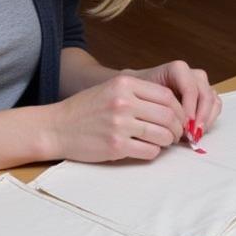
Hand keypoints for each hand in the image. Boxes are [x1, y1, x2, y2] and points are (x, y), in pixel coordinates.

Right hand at [44, 74, 184, 161]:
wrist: (56, 128)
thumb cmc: (85, 109)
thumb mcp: (111, 89)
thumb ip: (139, 94)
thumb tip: (172, 108)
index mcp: (124, 84)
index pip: (167, 95)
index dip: (179, 108)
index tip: (179, 117)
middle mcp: (123, 102)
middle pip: (168, 115)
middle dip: (177, 127)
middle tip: (175, 133)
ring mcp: (120, 125)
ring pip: (162, 134)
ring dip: (167, 141)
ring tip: (162, 141)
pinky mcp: (116, 146)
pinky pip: (149, 151)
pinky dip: (153, 152)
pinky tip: (146, 149)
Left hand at [127, 61, 221, 141]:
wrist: (140, 94)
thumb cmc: (140, 93)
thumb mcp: (143, 95)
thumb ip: (158, 104)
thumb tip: (175, 122)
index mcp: (177, 69)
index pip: (190, 87)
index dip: (190, 106)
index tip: (185, 124)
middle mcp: (192, 75)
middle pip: (205, 94)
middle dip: (200, 116)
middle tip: (192, 133)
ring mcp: (200, 86)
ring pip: (213, 100)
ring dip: (206, 119)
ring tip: (194, 135)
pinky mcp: (205, 97)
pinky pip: (215, 107)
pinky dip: (208, 120)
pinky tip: (197, 132)